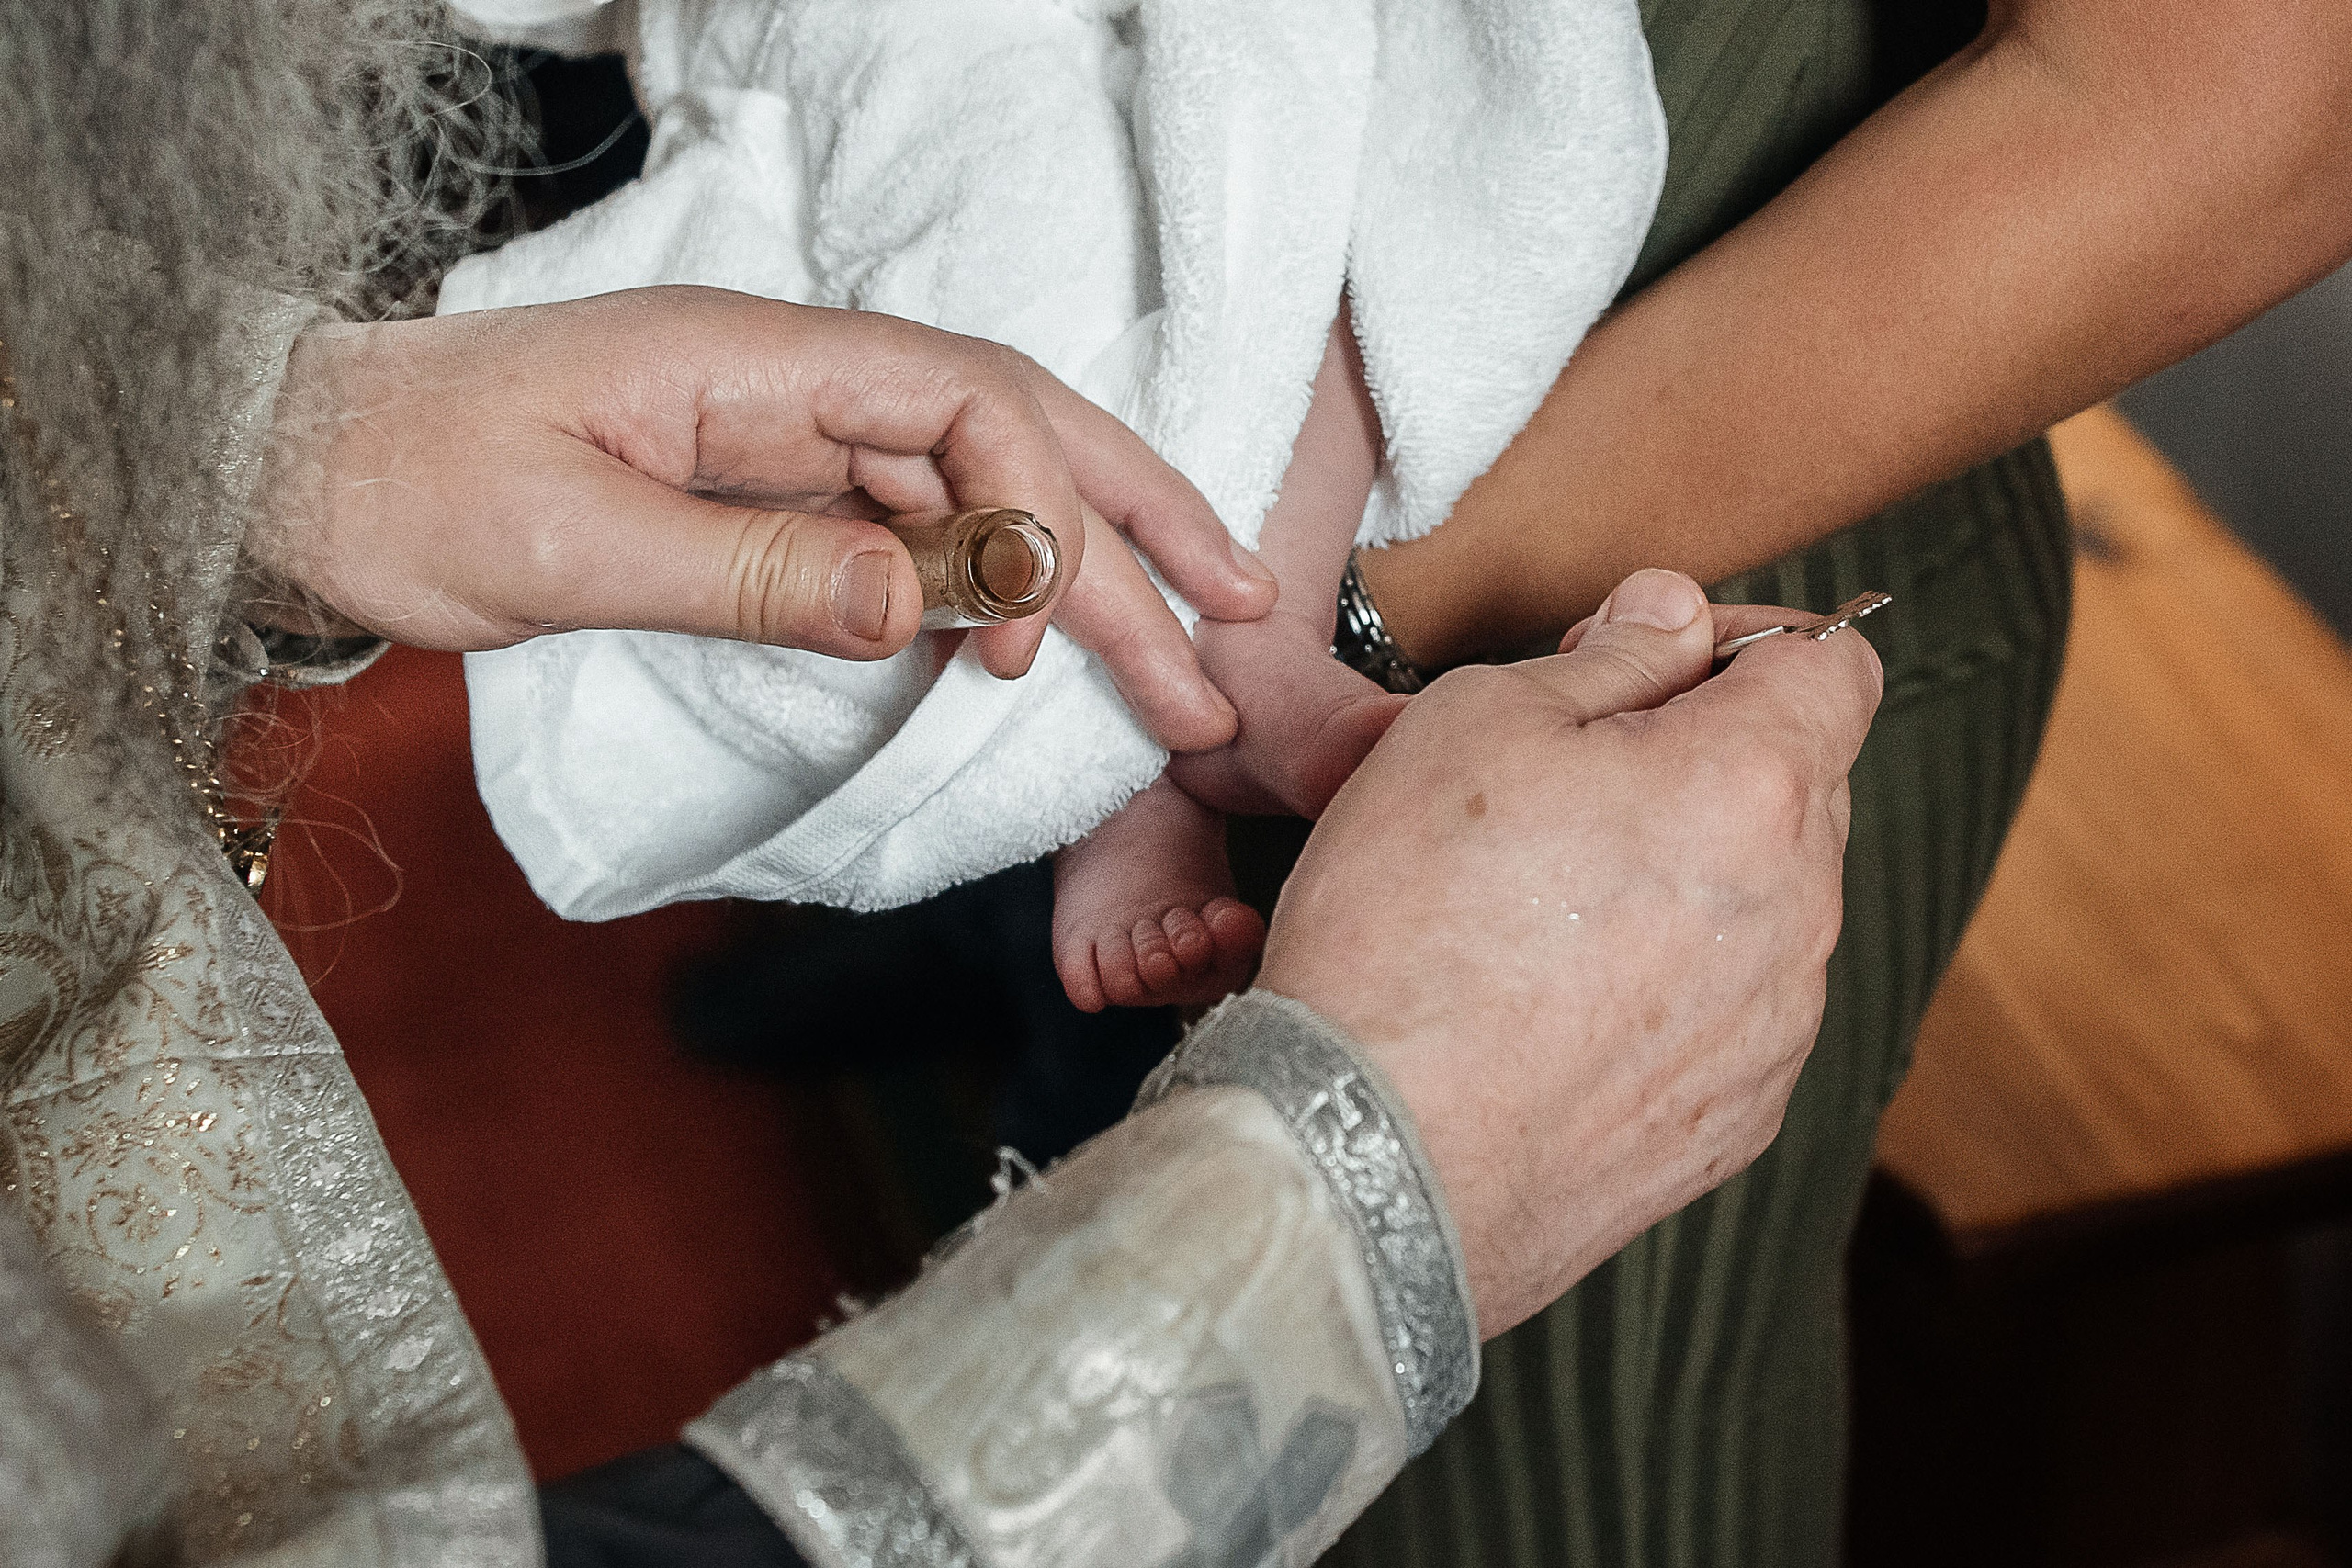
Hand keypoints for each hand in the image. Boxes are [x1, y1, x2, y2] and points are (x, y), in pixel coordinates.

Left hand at [248, 286, 1276, 751]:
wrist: (301, 473)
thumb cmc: (406, 485)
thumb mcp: (568, 546)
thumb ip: (753, 573)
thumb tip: (924, 608)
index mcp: (754, 360)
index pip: (963, 399)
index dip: (1034, 507)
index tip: (1031, 631)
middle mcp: (793, 384)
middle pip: (1011, 436)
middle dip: (1134, 530)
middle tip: (1240, 626)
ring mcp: (786, 438)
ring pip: (978, 493)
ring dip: (1080, 580)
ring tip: (1176, 672)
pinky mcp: (766, 496)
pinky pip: (910, 535)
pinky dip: (985, 591)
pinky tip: (1032, 647)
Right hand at [1256, 568, 1882, 1336]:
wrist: (1368, 1158)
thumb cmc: (1406, 929)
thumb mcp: (1473, 722)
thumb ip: (1607, 653)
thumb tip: (1672, 617)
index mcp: (1755, 788)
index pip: (1833, 666)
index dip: (1745, 642)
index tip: (1657, 661)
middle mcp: (1802, 913)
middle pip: (1800, 785)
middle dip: (1707, 759)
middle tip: (1567, 782)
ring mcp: (1778, 1029)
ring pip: (1765, 904)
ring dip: (1690, 877)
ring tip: (1545, 909)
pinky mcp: (1736, 1119)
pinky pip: (1732, 1011)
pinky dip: (1670, 986)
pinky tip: (1557, 1002)